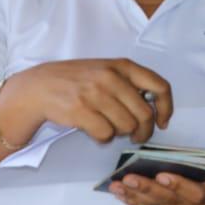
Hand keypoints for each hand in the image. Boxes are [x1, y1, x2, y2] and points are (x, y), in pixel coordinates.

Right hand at [20, 59, 172, 144]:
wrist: (38, 87)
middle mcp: (111, 78)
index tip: (163, 122)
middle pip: (145, 114)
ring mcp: (96, 94)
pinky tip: (94, 131)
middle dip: (144, 131)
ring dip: (120, 133)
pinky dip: (103, 138)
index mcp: (122, 66)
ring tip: (108, 127)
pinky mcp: (82, 111)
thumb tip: (154, 108)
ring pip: (127, 127)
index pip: (159, 86)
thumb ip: (129, 83)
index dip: (166, 108)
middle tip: (137, 137)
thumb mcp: (105, 70)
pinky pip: (106, 134)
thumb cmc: (75, 80)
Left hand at [110, 155, 204, 204]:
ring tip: (117, 187)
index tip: (161, 175)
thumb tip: (163, 154)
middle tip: (126, 178)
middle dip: (147, 190)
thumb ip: (197, 162)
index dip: (179, 186)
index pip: (198, 193)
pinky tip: (123, 196)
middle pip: (172, 202)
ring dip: (136, 198)